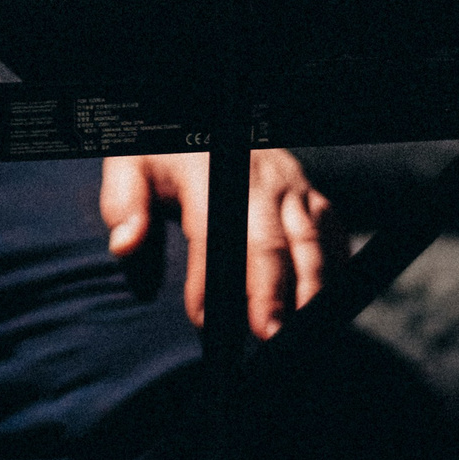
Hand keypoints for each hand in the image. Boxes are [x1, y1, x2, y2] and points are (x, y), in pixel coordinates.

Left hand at [100, 150, 338, 337]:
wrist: (206, 123)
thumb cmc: (165, 153)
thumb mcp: (131, 164)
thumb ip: (124, 204)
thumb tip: (125, 246)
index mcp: (210, 170)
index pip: (212, 231)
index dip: (209, 280)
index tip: (202, 321)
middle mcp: (258, 177)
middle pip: (270, 240)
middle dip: (271, 292)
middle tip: (268, 336)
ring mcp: (291, 184)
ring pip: (310, 238)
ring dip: (311, 288)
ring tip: (303, 331)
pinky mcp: (311, 194)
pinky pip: (333, 231)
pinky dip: (334, 268)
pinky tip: (327, 304)